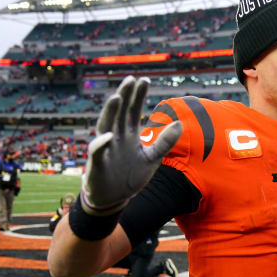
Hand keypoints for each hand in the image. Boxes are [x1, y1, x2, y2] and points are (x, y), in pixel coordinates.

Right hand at [81, 76, 181, 214]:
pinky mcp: (97, 164)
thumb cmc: (131, 175)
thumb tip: (179, 123)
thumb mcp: (152, 158)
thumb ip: (164, 142)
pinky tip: (109, 136)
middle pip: (120, 112)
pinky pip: (97, 152)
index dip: (138, 96)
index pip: (133, 110)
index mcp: (128, 134)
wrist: (114, 198)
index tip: (144, 79)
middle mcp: (115, 137)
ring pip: (106, 126)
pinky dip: (102, 144)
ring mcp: (105, 149)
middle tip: (131, 79)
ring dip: (110, 112)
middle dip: (125, 96)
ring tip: (117, 98)